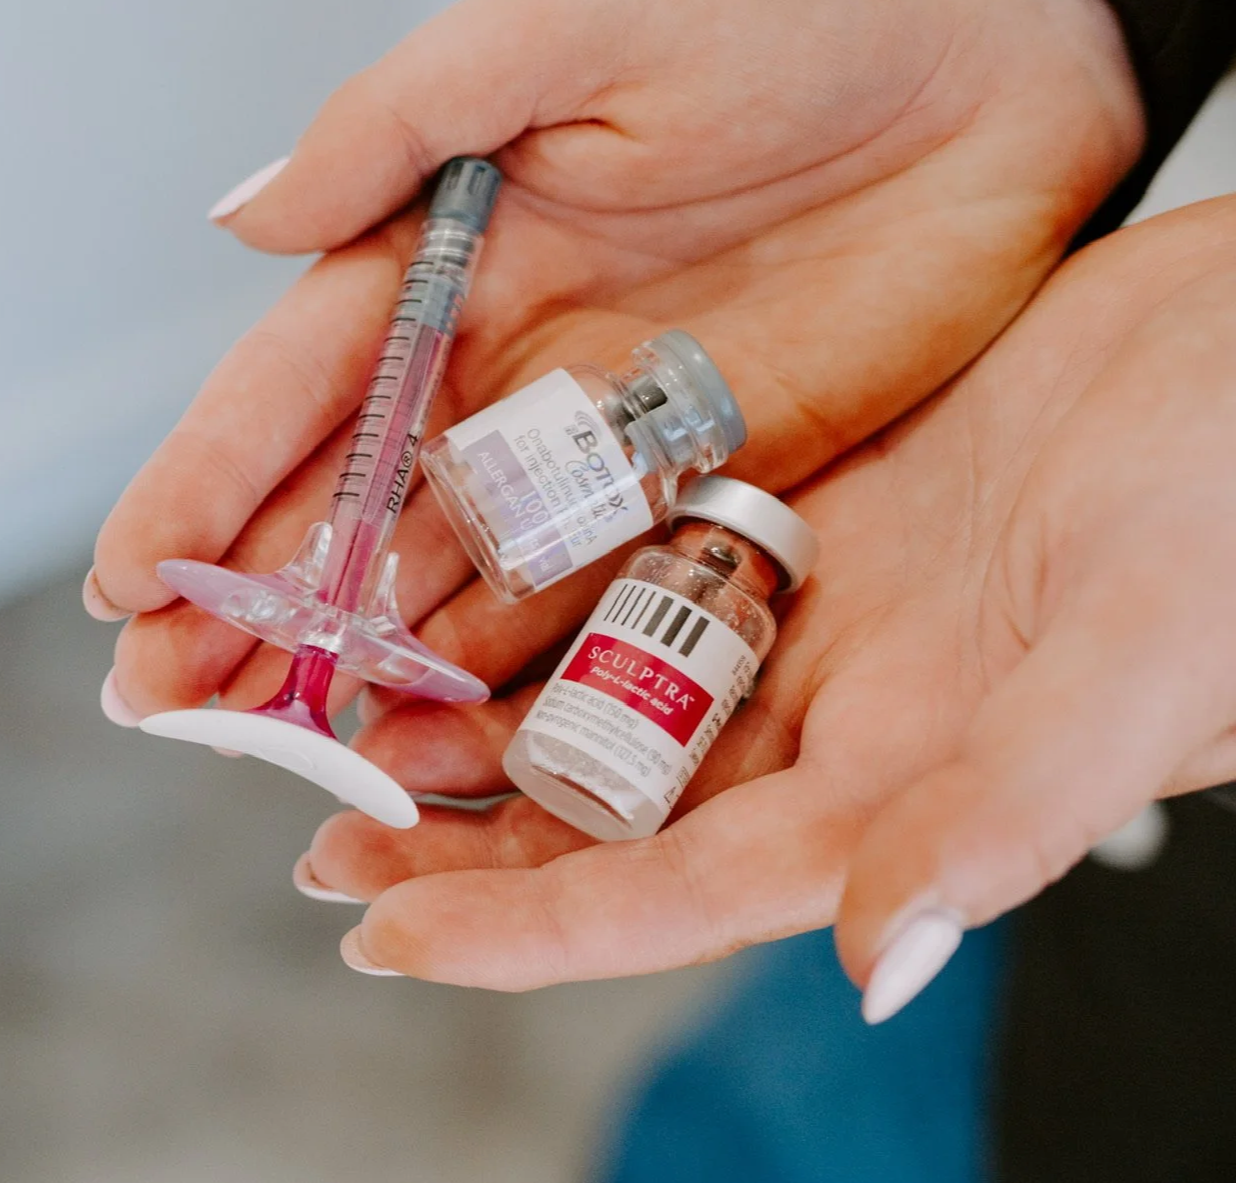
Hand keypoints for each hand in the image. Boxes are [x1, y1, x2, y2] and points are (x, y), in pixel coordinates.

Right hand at [91, 0, 1140, 735]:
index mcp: (447, 246)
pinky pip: (584, 603)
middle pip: (344, 509)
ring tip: (268, 754)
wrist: (1007, 59)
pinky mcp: (703, 493)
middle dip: (247, 610)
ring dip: (352, 668)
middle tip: (164, 709)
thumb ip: (403, 122)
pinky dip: (504, 677)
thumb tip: (243, 219)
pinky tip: (430, 739)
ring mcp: (596, 441)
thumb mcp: (574, 18)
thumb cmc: (789, 0)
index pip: (295, 385)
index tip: (126, 581)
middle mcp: (500, 360)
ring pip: (442, 578)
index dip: (203, 482)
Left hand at [304, 197, 1235, 1009]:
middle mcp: (850, 717)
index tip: (386, 941)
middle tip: (327, 840)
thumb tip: (874, 957)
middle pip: (621, 810)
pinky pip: (649, 566)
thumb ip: (1008, 807)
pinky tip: (461, 590)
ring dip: (488, 720)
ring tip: (353, 732)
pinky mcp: (811, 510)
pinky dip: (554, 589)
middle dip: (471, 842)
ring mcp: (823, 612)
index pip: (684, 888)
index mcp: (912, 783)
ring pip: (617, 696)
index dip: (532, 928)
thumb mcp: (1140, 648)